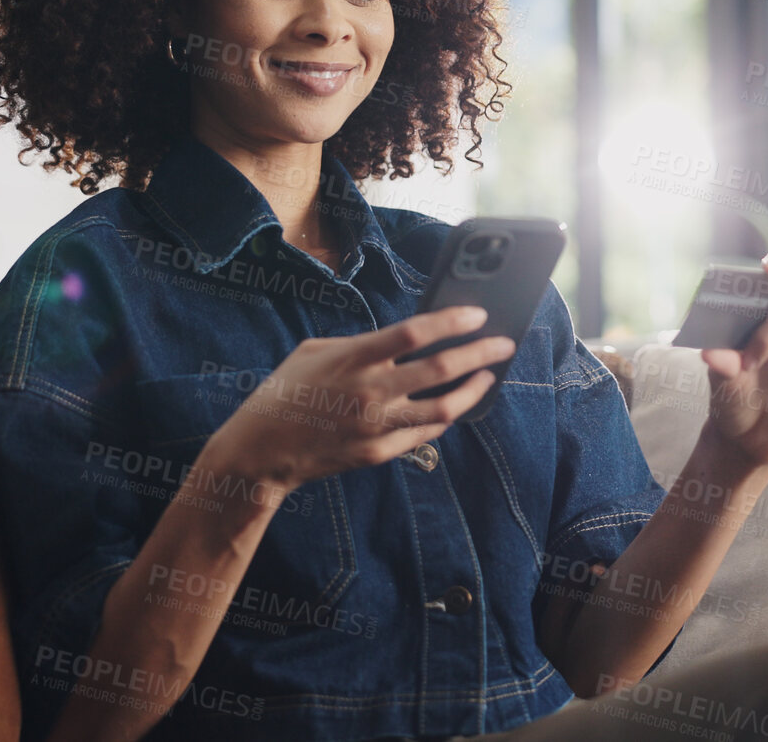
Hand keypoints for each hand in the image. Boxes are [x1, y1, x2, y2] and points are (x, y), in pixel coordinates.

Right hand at [203, 306, 513, 492]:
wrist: (263, 450)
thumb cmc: (286, 391)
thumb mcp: (317, 351)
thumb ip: (362, 344)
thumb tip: (403, 340)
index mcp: (354, 358)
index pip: (415, 332)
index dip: (453, 321)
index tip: (478, 314)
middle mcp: (370, 392)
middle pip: (442, 369)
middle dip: (482, 353)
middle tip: (504, 343)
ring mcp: (377, 426)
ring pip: (444, 409)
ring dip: (474, 390)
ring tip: (488, 376)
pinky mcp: (379, 453)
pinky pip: (425, 435)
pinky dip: (445, 419)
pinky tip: (454, 406)